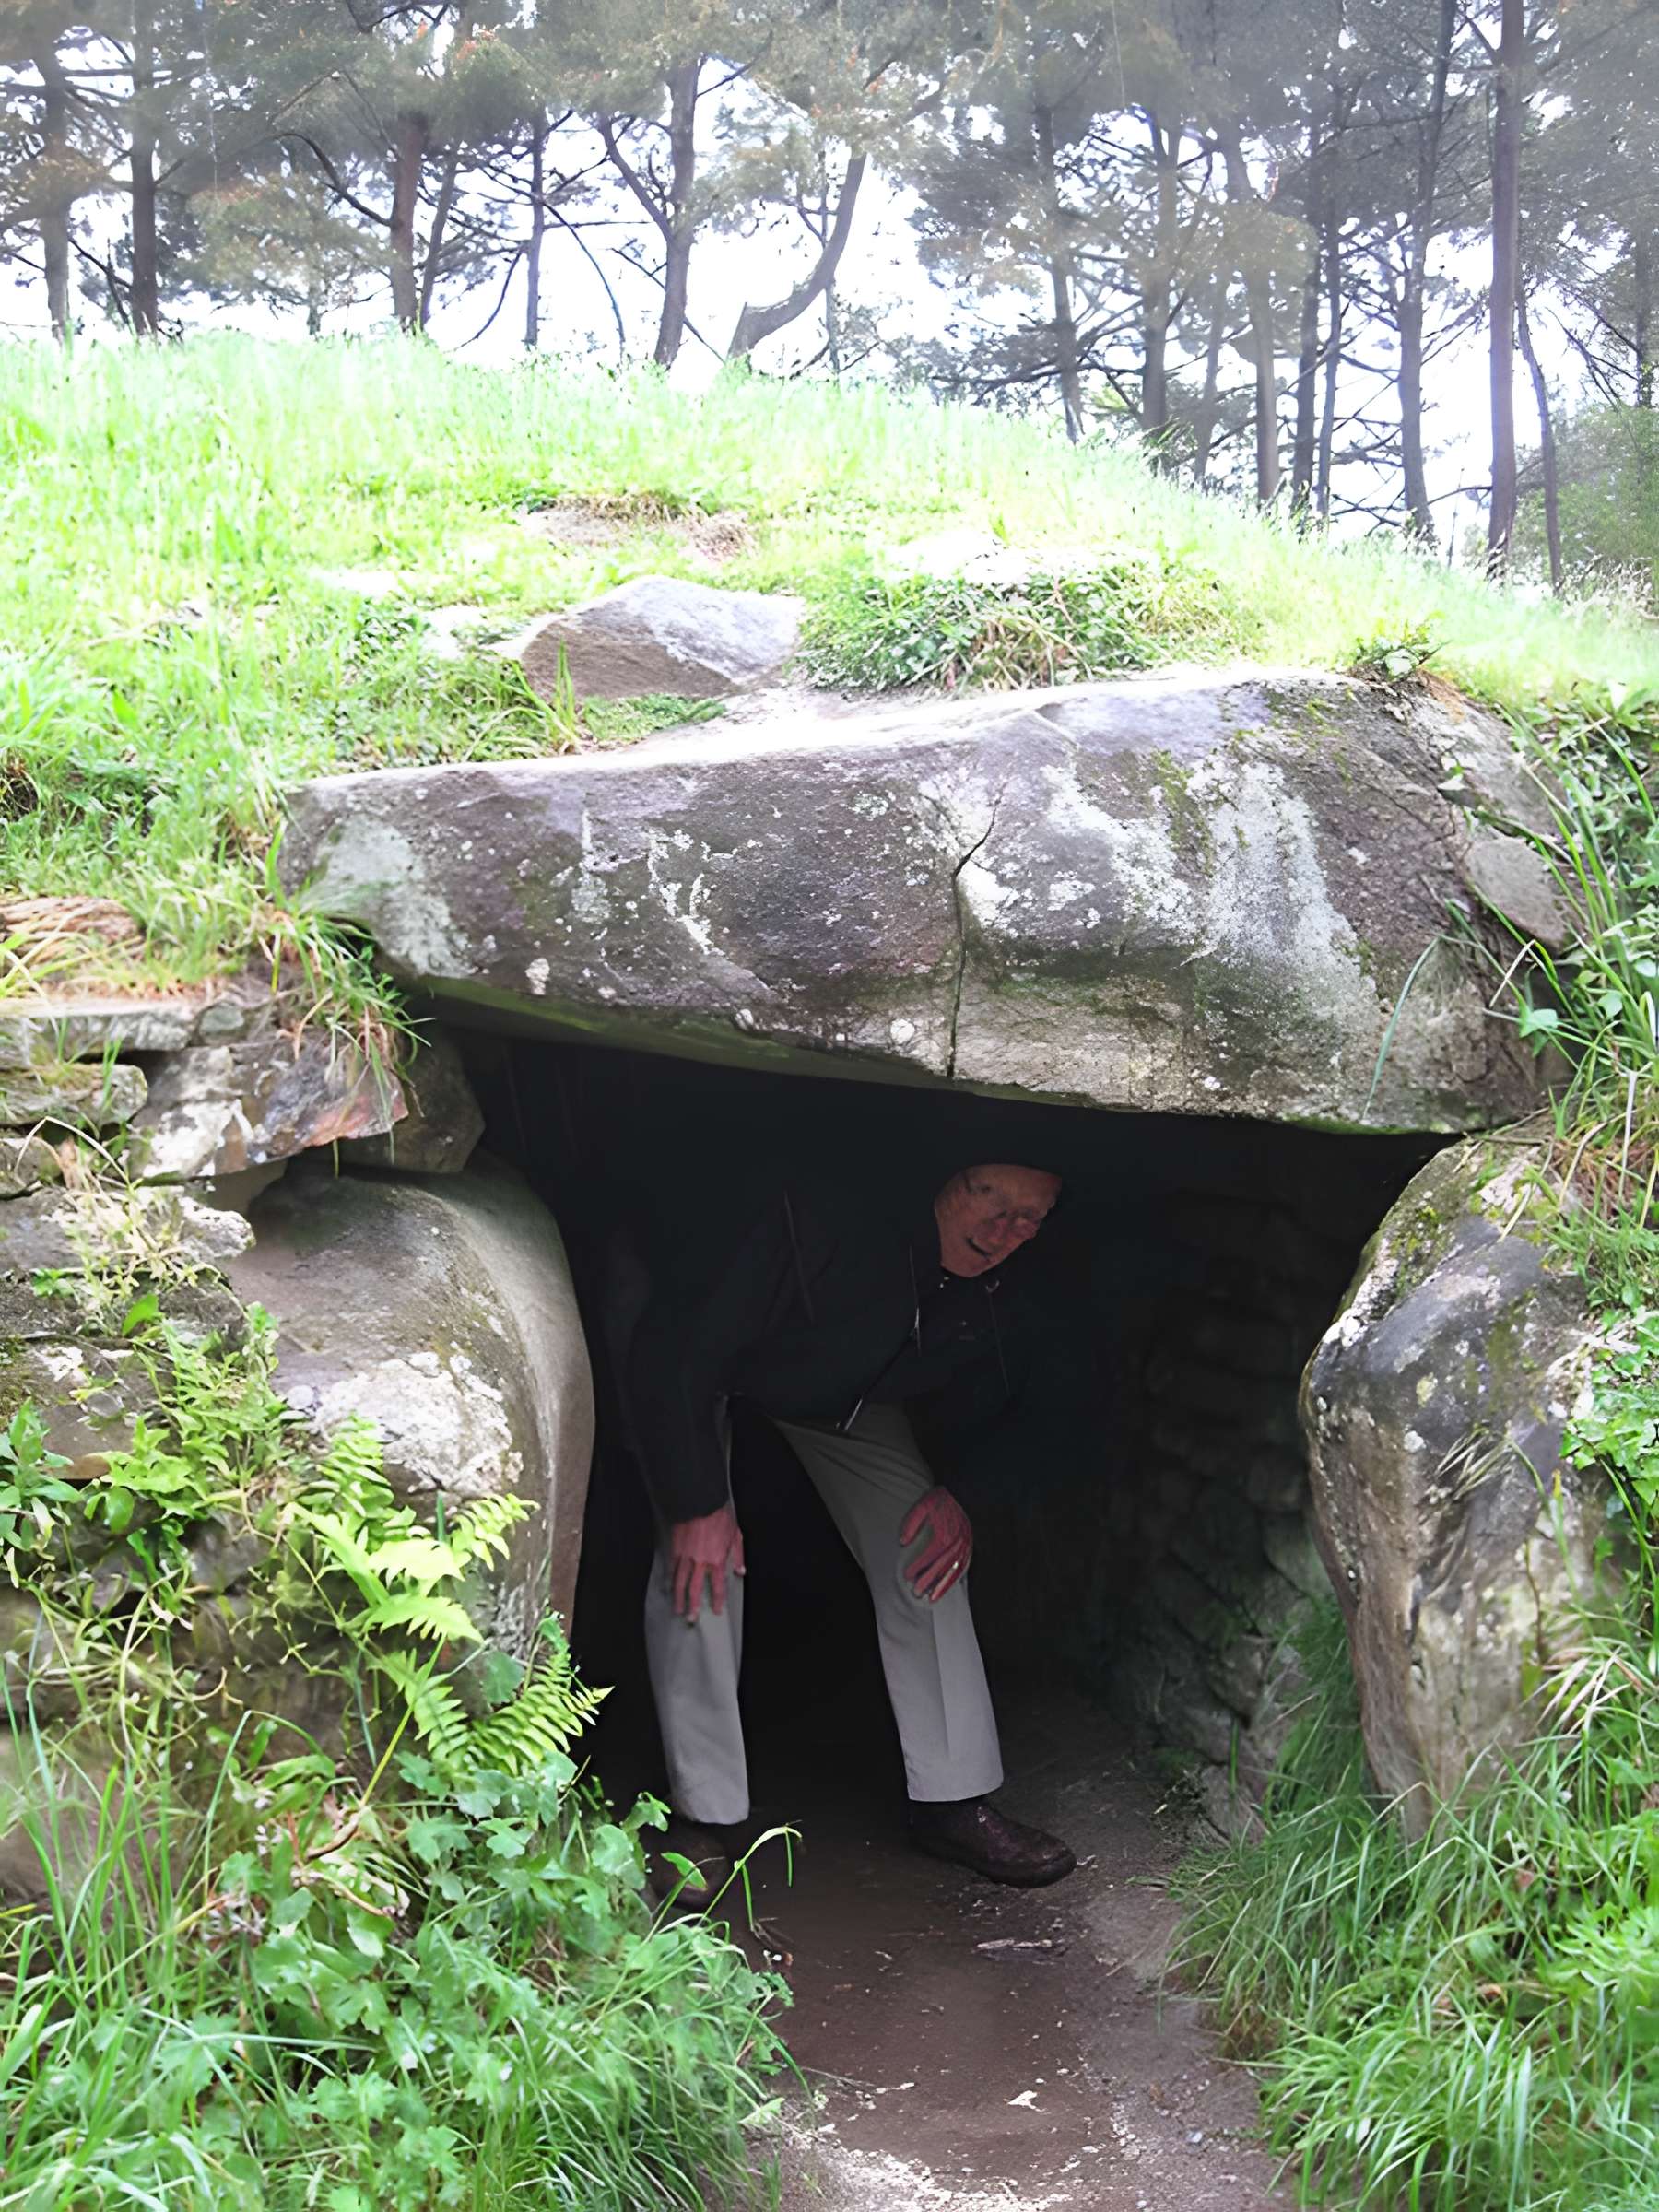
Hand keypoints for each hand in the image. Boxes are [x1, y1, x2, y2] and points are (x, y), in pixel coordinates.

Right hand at [669, 1505, 744, 1622]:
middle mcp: (700, 1562)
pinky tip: (669, 1587)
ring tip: (677, 1609)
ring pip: (680, 1582)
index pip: (718, 1586)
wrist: (701, 1502)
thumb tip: (740, 1571)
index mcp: (717, 1560)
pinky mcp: (675, 1549)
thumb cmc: (720, 1516)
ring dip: (679, 1598)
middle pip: (695, 1589)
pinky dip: (670, 1579)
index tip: (717, 1611)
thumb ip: (738, 1555)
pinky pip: (672, 1568)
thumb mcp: (736, 1535)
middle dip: (693, 1606)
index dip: (718, 1600)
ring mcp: (686, 1557)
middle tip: (691, 1619)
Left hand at [899, 1487, 971, 1602]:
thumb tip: (902, 1542)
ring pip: (952, 1571)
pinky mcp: (969, 1549)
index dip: (917, 1567)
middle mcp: (956, 1544)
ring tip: (931, 1598)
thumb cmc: (941, 1500)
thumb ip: (912, 1523)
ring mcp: (964, 1548)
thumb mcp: (923, 1505)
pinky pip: (961, 1568)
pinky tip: (945, 1588)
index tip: (907, 1576)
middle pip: (940, 1567)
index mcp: (944, 1534)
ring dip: (942, 1587)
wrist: (964, 1494)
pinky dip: (953, 1580)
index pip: (929, 1555)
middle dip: (928, 1581)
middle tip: (916, 1592)